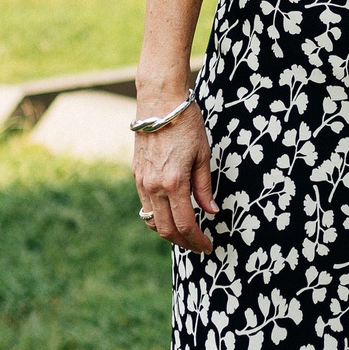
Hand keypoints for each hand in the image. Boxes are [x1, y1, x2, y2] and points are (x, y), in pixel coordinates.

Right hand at [132, 95, 217, 252]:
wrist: (159, 102)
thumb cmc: (186, 124)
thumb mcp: (203, 154)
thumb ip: (205, 187)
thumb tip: (212, 212)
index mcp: (174, 182)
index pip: (186, 224)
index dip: (197, 240)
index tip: (208, 247)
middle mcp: (154, 187)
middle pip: (166, 229)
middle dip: (184, 243)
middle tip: (199, 246)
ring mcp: (142, 182)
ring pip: (153, 221)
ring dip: (169, 233)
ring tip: (186, 236)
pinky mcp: (136, 176)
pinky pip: (146, 206)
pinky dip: (158, 218)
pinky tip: (171, 216)